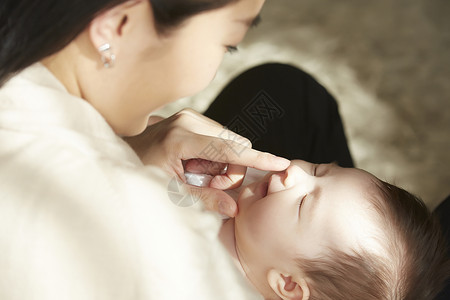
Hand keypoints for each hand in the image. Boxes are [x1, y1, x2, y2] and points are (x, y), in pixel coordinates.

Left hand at [123, 109, 289, 216]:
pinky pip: (221, 139)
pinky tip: (196, 164)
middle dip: (229, 171)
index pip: (229, 150)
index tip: (281, 164)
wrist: (122, 152)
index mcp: (182, 138)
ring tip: (197, 174)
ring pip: (231, 143)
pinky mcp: (193, 118)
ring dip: (223, 165)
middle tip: (207, 185)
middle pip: (236, 147)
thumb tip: (234, 208)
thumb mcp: (168, 191)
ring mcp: (192, 116)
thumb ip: (202, 199)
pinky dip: (216, 156)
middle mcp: (190, 120)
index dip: (257, 160)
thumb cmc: (140, 172)